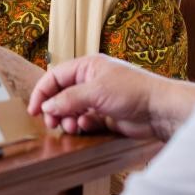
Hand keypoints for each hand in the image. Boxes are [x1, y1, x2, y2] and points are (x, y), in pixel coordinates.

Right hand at [27, 55, 160, 137]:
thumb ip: (68, 98)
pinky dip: (82, 125)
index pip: (55, 77)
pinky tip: (86, 127)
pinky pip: (85, 121)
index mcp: (87, 67)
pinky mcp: (106, 116)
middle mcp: (91, 81)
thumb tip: (47, 106)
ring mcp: (98, 99)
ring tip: (71, 127)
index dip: (42, 92)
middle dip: (54, 109)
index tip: (34, 110)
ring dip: (67, 119)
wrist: (160, 110)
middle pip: (61, 95)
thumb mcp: (95, 91)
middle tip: (52, 123)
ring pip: (72, 110)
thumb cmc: (132, 91)